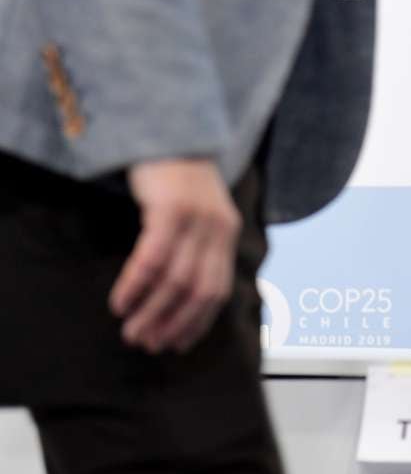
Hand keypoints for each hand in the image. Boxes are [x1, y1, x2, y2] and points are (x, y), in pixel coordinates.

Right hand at [109, 158, 241, 353]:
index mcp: (227, 234)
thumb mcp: (198, 212)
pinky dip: (136, 284)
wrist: (169, 128)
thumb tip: (181, 293)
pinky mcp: (171, 208)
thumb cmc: (176, 176)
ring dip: (152, 312)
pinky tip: (120, 302)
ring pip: (176, 279)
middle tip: (148, 345)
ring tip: (131, 332)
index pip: (219, 290)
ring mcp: (197, 218)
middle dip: (173, 324)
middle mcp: (218, 228)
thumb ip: (198, 246)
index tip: (178, 345)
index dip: (198, 322)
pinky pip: (153, 257)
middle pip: (199, 291)